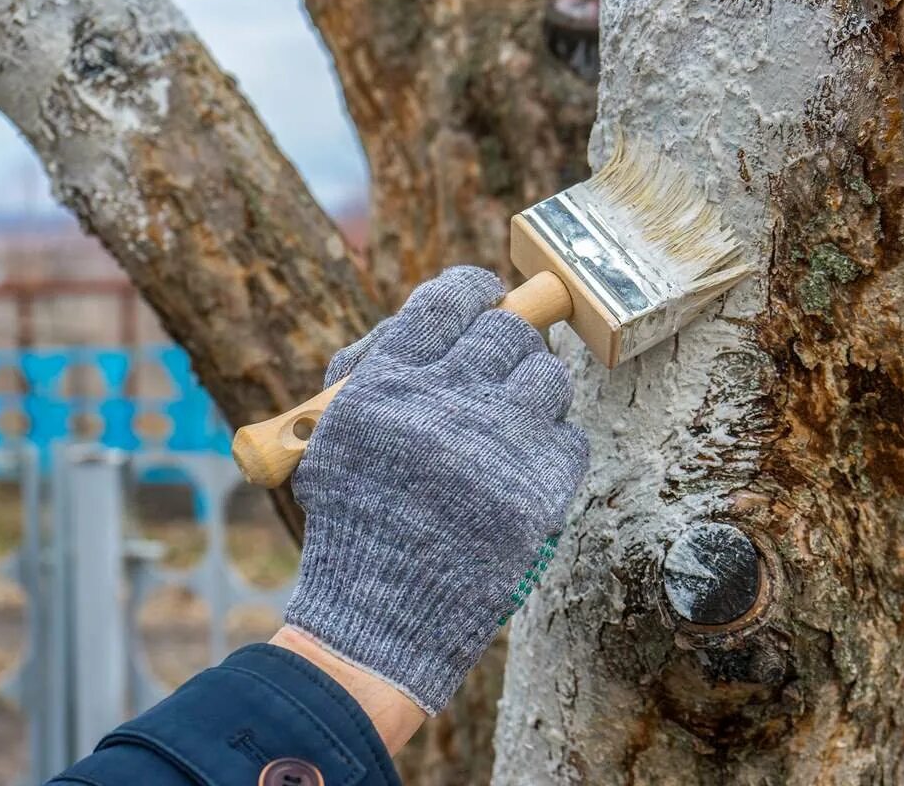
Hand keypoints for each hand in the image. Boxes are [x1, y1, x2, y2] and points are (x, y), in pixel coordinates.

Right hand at [282, 266, 588, 714]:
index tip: (484, 295)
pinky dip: (551, 446)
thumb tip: (444, 313)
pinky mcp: (539, 486)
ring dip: (533, 389)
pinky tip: (523, 467)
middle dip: (508, 341)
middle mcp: (445, 402)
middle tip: (500, 363)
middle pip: (506, 331)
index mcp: (388, 384)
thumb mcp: (333, 436)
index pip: (446, 302)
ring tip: (513, 418)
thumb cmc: (357, 521)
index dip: (472, 291)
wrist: (383, 613)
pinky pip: (569, 435)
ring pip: (547, 376)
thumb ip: (375, 368)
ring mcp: (498, 443)